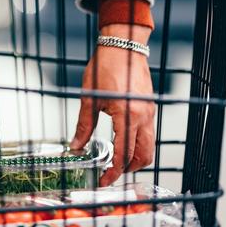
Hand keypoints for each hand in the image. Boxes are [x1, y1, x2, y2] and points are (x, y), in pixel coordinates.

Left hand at [70, 24, 155, 185]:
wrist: (123, 45)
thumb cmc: (105, 66)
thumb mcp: (89, 98)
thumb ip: (84, 126)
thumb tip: (75, 147)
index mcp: (127, 115)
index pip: (123, 154)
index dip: (113, 172)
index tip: (103, 181)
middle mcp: (143, 117)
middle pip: (143, 156)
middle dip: (127, 169)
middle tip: (110, 173)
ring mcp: (149, 112)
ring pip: (149, 146)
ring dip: (135, 158)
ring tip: (116, 161)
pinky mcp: (150, 107)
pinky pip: (148, 133)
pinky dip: (138, 144)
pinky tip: (122, 142)